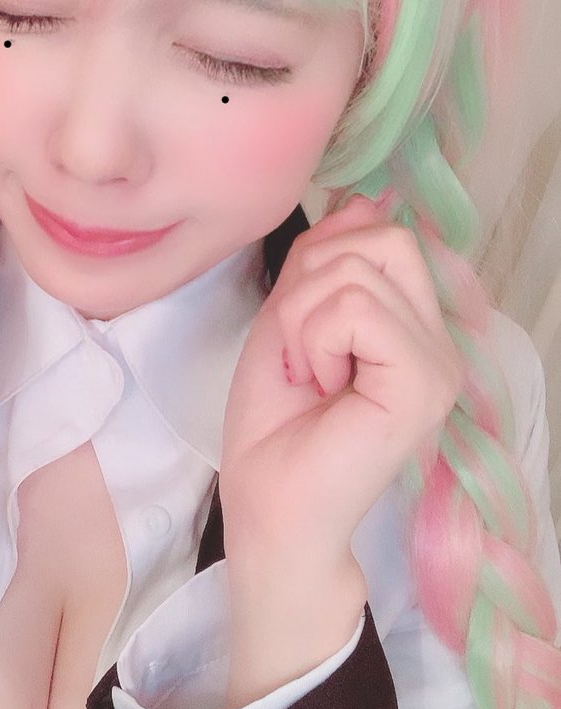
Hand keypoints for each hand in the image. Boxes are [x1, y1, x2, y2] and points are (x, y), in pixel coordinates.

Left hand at [219, 194, 465, 571]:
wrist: (269, 509)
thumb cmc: (274, 427)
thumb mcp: (287, 319)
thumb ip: (324, 261)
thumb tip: (363, 199)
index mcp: (410, 325)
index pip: (378, 233)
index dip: (318, 261)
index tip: (299, 331)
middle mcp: (437, 340)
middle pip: (380, 237)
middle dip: (310, 284)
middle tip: (301, 354)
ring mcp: (438, 363)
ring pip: (358, 270)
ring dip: (303, 320)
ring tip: (311, 377)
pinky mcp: (423, 384)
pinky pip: (357, 308)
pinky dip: (315, 340)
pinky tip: (323, 388)